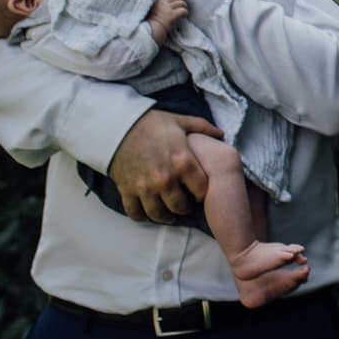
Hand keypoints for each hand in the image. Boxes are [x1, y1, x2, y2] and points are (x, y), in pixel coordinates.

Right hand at [107, 108, 222, 222]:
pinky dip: (142, 217)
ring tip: (169, 215)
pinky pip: (135, 213)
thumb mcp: (181, 121)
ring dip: (165, 217)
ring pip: (159, 214)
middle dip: (185, 208)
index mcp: (182, 161)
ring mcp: (144, 187)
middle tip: (185, 206)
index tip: (201, 192)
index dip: (204, 193)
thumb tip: (221, 134)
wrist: (117, 126)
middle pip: (181, 206)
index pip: (201, 189)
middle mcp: (165, 178)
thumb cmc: (152, 123)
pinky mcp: (127, 190)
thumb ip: (203, 128)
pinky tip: (148, 213)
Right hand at [146, 0, 188, 44]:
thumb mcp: (151, 11)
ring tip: (181, 14)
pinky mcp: (171, 16)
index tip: (175, 2)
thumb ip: (158, 6)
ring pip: (181, 3)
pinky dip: (185, 14)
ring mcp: (166, 9)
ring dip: (183, 8)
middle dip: (181, 0)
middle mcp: (161, 3)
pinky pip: (183, 10)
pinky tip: (183, 17)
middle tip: (180, 7)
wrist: (146, 34)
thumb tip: (168, 4)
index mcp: (156, 1)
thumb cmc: (148, 25)